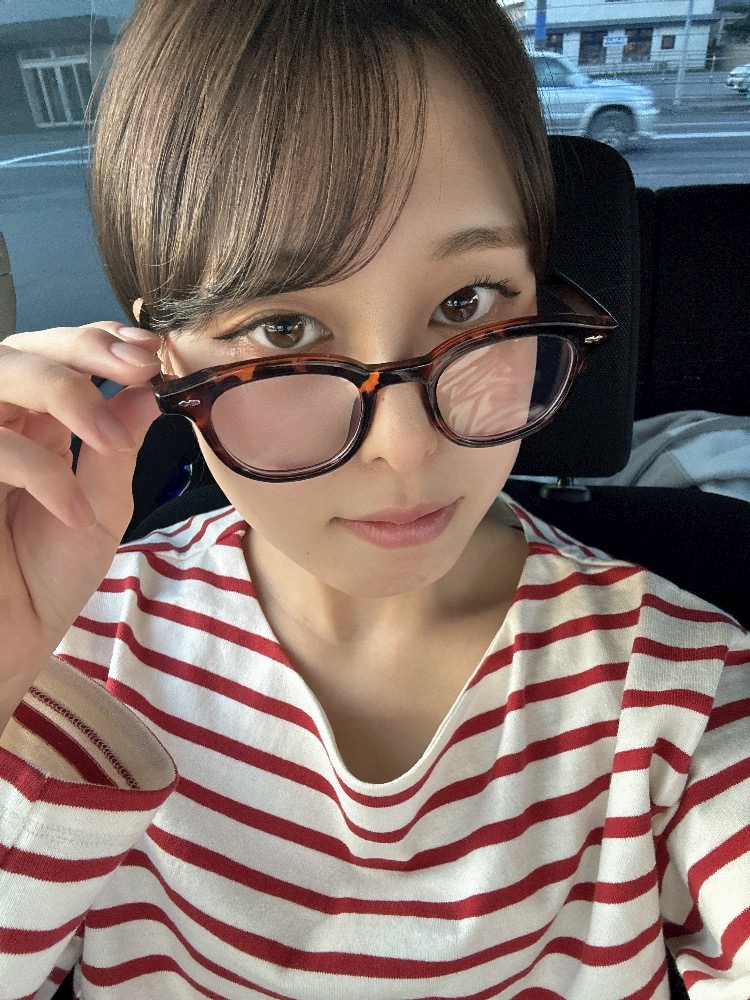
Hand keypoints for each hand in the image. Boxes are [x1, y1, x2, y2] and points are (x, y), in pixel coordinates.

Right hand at [0, 322, 161, 727]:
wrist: (13, 640)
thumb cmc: (48, 577)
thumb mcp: (101, 507)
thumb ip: (116, 447)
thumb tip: (147, 390)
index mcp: (35, 423)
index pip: (59, 355)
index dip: (100, 342)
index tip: (149, 354)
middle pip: (21, 350)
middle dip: (82, 348)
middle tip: (137, 367)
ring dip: (61, 392)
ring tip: (109, 440)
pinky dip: (38, 471)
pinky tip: (73, 511)